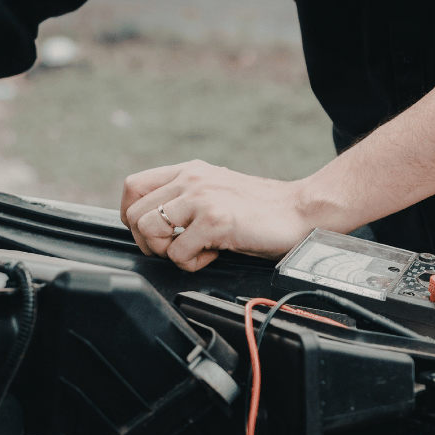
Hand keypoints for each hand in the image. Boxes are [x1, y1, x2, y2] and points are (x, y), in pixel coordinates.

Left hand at [120, 160, 313, 270]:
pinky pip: (177, 253)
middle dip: (148, 241)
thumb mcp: (216, 191)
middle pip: (134, 214)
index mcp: (188, 171)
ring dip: (167, 252)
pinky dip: (192, 263)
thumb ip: (186, 197)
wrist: (301, 211)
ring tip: (195, 251)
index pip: (133, 188)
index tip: (153, 233)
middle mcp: (190, 180)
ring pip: (148, 231)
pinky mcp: (215, 220)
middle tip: (174, 248)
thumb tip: (151, 223)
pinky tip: (214, 254)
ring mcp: (201, 198)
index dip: (132, 216)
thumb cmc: (260, 209)